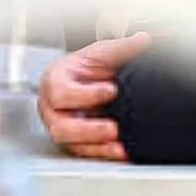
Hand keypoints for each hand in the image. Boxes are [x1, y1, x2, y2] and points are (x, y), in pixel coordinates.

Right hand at [37, 33, 151, 160]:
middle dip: (88, 129)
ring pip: (71, 143)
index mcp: (54, 82)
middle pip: (61, 126)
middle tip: (112, 128)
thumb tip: (142, 40)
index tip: (112, 90)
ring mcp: (62, 127)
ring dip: (96, 146)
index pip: (61, 93)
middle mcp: (53, 109)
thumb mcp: (100, 54)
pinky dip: (103, 154)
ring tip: (118, 144)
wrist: (84, 81)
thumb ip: (120, 48)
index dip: (86, 94)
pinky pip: (85, 153)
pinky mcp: (74, 142)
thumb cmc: (84, 68)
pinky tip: (119, 152)